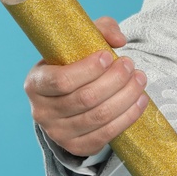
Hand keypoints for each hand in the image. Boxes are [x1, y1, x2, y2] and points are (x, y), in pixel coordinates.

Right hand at [24, 15, 151, 157]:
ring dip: (125, 97)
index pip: (60, 80)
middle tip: (131, 65)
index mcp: (36, 83)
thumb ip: (100, 30)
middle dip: (114, 81)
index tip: (108, 56)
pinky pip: (106, 134)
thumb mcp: (79, 42)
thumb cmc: (74, 63)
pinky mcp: (77, 146)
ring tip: (140, 80)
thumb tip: (119, 40)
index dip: (88, 69)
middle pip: (84, 99)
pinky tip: (140, 101)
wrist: (71, 96)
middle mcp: (42, 111)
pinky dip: (127, 117)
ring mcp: (58, 133)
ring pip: (98, 117)